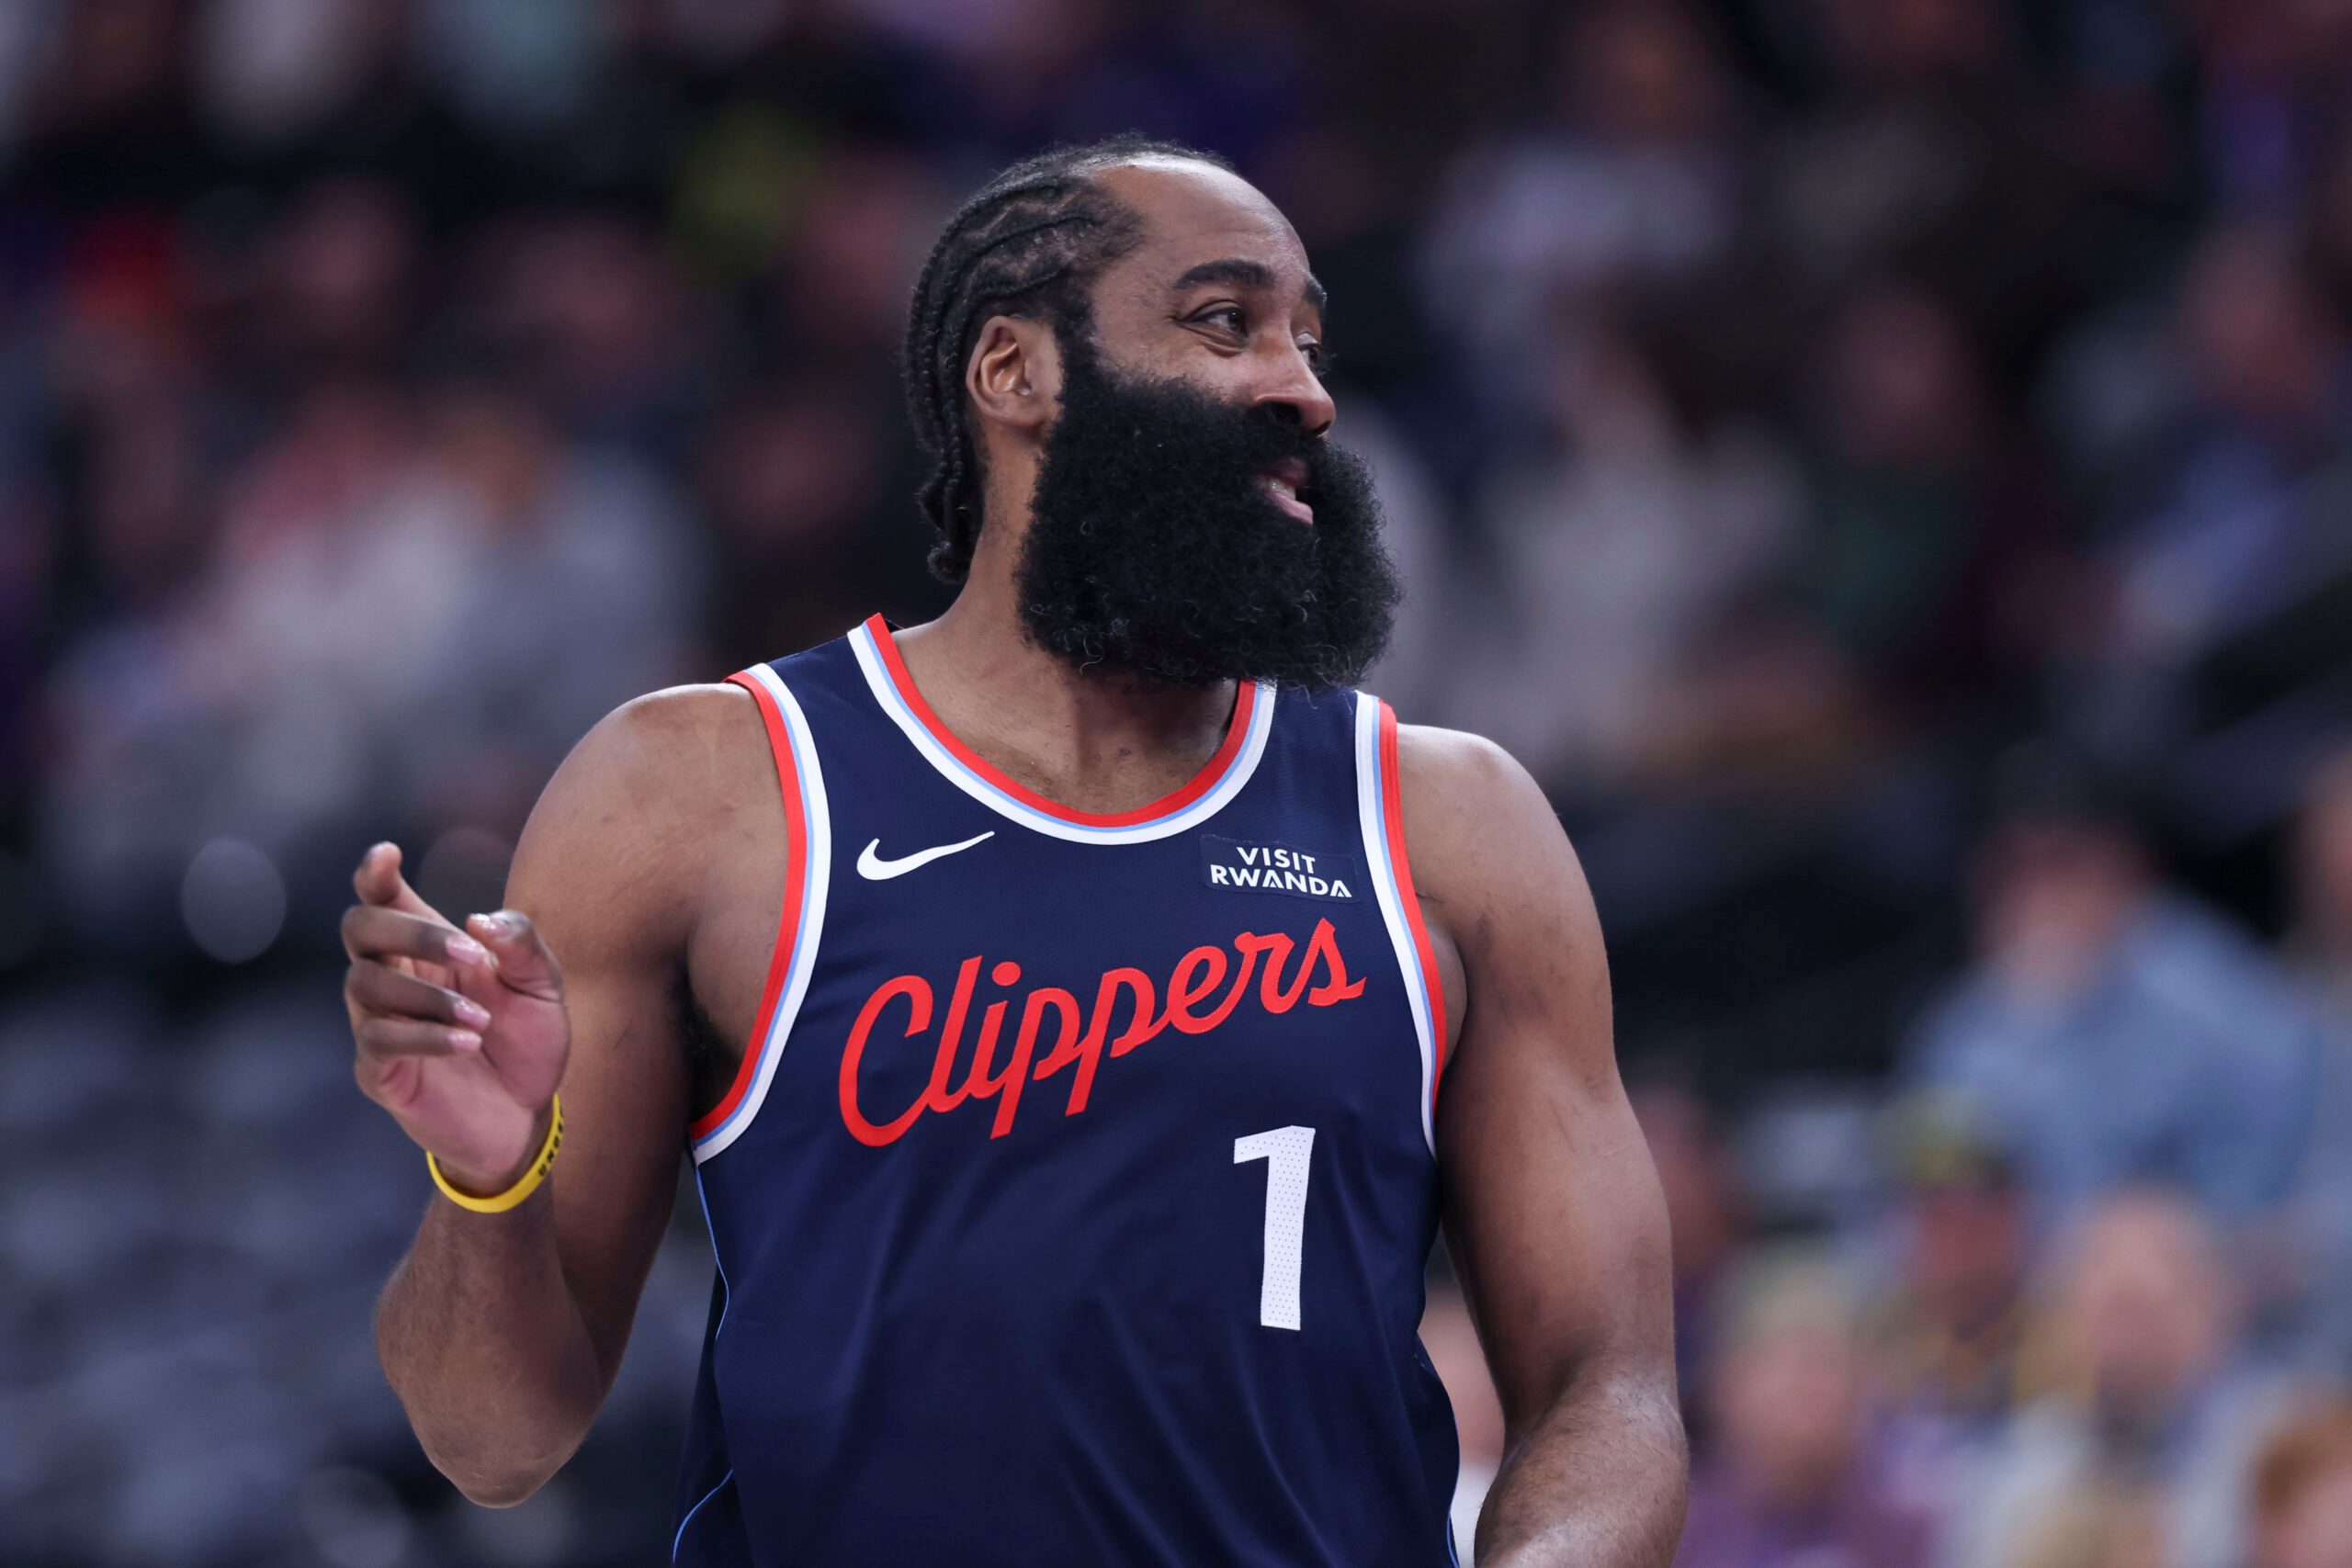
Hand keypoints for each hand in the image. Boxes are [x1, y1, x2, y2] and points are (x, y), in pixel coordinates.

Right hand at [343, 843, 570, 1195]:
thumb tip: (479, 921)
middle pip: (360, 928)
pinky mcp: (379, 1070)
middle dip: (412, 932)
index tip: (386, 855)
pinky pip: (379, 1039)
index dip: (374, 874)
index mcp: (427, 948)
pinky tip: (469, 1043)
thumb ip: (521, 944)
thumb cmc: (527, 1041)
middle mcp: (393, 976)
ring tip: (483, 1022)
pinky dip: (427, 1037)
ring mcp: (378, 1022)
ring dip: (430, 996)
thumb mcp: (542, 986)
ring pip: (365, 983)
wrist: (528, 1114)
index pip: (382, 899)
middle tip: (473, 955)